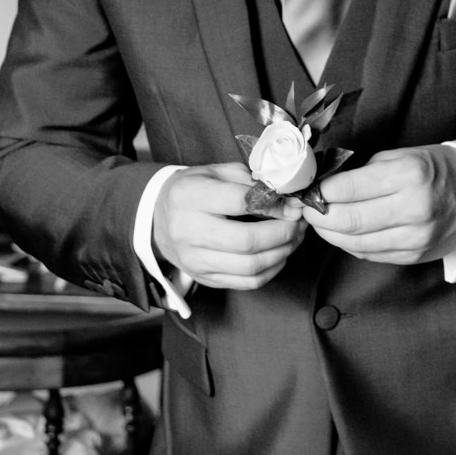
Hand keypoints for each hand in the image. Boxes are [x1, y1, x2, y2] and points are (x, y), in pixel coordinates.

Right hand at [151, 162, 306, 290]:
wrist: (157, 219)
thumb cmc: (193, 190)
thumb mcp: (215, 172)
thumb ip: (249, 180)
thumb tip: (286, 198)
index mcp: (191, 197)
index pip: (241, 202)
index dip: (275, 205)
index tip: (292, 204)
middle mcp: (189, 231)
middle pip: (248, 241)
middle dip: (284, 233)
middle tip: (298, 223)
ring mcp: (195, 260)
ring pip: (250, 266)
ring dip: (283, 253)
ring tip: (295, 238)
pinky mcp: (204, 278)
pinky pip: (246, 282)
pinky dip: (271, 270)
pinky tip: (279, 255)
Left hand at [303, 145, 455, 265]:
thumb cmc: (434, 169)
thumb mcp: (402, 156)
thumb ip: (364, 172)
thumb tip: (325, 187)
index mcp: (409, 175)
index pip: (349, 188)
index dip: (321, 191)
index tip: (309, 189)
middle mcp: (413, 209)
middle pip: (348, 220)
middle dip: (319, 216)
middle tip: (307, 209)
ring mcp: (415, 237)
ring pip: (356, 243)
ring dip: (330, 234)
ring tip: (321, 222)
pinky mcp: (414, 256)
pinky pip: (370, 255)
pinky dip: (351, 245)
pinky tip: (344, 234)